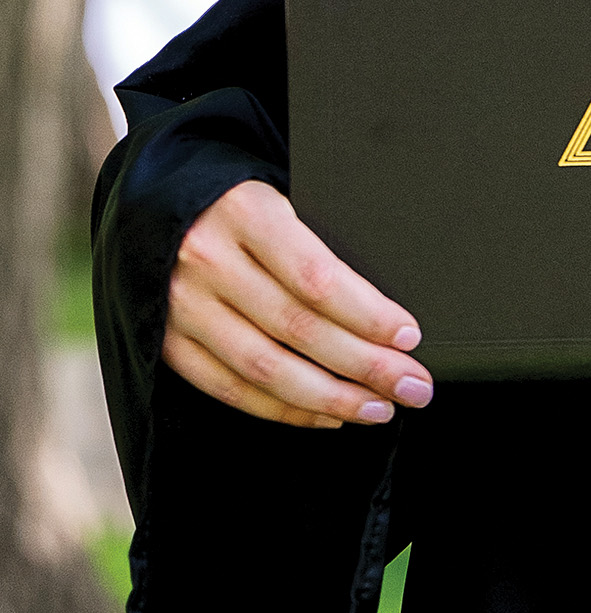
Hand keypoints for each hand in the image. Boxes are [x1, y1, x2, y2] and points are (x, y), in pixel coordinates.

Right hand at [162, 179, 433, 430]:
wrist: (156, 206)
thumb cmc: (237, 203)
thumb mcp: (280, 198)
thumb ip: (318, 244)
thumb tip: (384, 311)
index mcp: (245, 213)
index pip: (317, 277)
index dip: (367, 314)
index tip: (408, 335)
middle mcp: (208, 261)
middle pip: (298, 328)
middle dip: (366, 365)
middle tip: (413, 385)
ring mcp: (182, 307)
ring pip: (265, 368)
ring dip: (330, 397)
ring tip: (378, 407)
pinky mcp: (167, 342)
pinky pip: (231, 389)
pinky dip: (284, 410)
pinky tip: (327, 414)